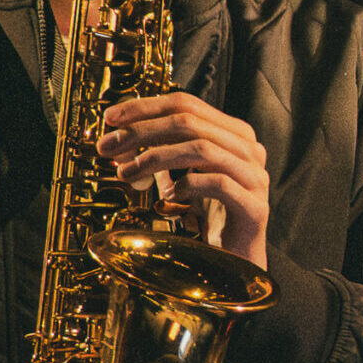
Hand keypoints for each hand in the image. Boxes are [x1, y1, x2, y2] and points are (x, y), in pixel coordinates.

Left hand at [98, 92, 269, 266]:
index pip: (187, 104)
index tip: (111, 118)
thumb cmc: (210, 215)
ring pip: (201, 149)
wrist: (238, 258)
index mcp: (233, 134)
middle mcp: (248, 149)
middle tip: (107, 146)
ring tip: (126, 173)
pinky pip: (217, 184)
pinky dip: (187, 186)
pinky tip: (169, 197)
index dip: (145, 107)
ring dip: (155, 158)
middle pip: (190, 122)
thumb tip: (119, 138)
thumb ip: (162, 152)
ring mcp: (254, 176)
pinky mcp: (254, 206)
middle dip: (142, 131)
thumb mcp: (183, 174)